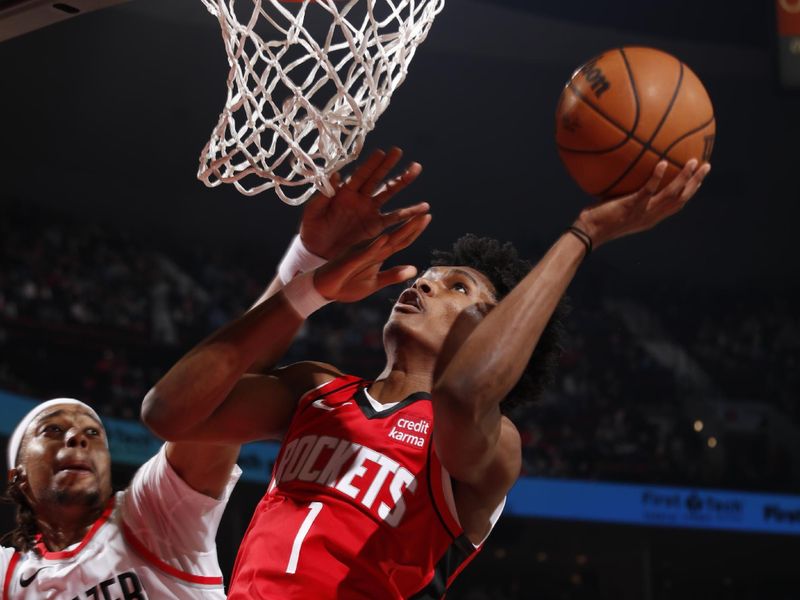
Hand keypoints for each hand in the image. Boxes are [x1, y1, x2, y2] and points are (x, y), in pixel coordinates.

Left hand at [299, 148, 427, 259]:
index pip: (360, 175)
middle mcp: (360, 198)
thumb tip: (334, 175)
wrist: (318, 251)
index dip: (370, 164)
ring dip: (402, 181)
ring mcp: (369, 211)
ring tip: (416, 169)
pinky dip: (408, 213)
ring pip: (389, 192)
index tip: (381, 152)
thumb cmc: (312, 228)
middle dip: (388, 165)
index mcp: (344, 192)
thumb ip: (322, 195)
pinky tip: (423, 208)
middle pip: (377, 178)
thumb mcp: (313, 212)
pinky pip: (394, 218)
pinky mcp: (375, 226)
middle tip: (399, 151)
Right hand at [313, 213, 430, 302]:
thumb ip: (393, 275)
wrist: (324, 289)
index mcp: (378, 253)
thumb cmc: (348, 284)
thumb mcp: (374, 283)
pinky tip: (385, 238)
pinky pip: (364, 252)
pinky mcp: (350, 259)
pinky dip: (375, 246)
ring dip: (398, 230)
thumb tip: (415, 269)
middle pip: (396, 236)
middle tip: (426, 212)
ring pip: (383, 240)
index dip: (414, 230)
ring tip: (413, 218)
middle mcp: (371, 248)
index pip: (400, 240)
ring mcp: (361, 253)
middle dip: (412, 225)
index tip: (427, 217)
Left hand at [574, 159, 710, 247]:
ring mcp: (642, 212)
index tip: (699, 178)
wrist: (587, 233)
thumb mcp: (618, 208)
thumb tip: (625, 174)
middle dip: (696, 183)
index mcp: (650, 218)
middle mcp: (651, 217)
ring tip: (694, 161)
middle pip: (681, 199)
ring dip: (685, 178)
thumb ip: (627, 195)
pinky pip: (648, 191)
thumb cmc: (598, 220)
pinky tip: (663, 163)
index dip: (690, 192)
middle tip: (706, 166)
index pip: (676, 205)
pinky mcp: (631, 206)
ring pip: (671, 195)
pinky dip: (657, 177)